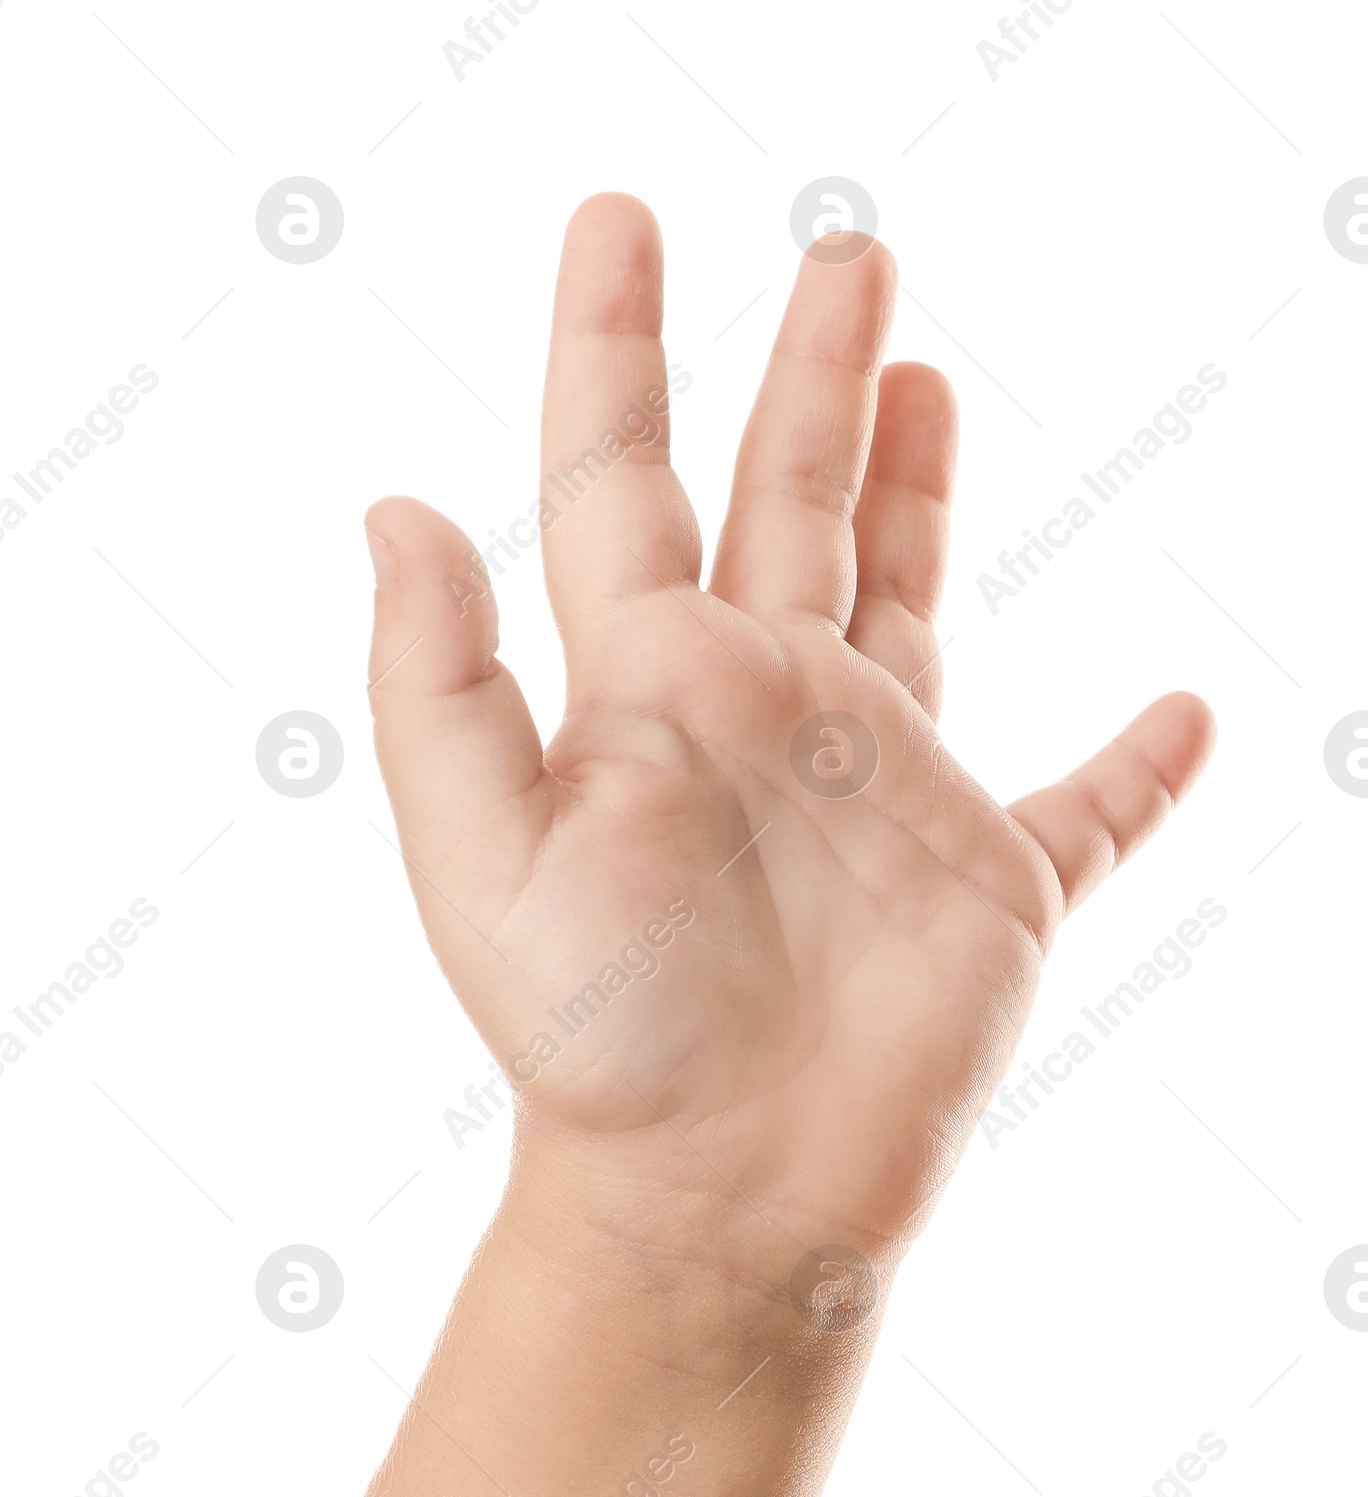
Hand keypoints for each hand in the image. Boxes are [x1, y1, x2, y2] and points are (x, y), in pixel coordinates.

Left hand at [363, 196, 1213, 1276]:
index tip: (619, 220)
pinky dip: (1136, 772)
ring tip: (930, 376)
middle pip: (788, 501)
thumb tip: (394, 506)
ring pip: (911, 604)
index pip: (617, 478)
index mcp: (645, 690)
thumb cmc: (596, 1043)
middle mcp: (763, 714)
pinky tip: (1183, 719)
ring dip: (924, 496)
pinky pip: (1086, 814)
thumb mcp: (484, 856)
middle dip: (811, 375)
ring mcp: (881, 793)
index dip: (613, 347)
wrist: (714, 1195)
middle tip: (847, 251)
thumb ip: (439, 685)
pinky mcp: (988, 887)